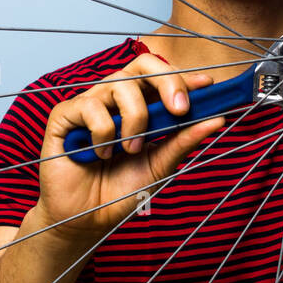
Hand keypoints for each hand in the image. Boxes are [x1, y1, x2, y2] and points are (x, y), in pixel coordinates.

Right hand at [34, 52, 224, 239]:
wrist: (87, 218)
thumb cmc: (120, 191)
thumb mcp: (160, 165)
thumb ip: (183, 141)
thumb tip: (217, 119)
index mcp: (142, 105)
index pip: (164, 77)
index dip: (186, 76)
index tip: (208, 85)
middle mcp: (116, 98)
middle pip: (144, 64)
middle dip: (167, 82)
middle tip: (180, 110)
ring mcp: (91, 103)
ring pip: (120, 83)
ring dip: (134, 119)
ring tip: (130, 150)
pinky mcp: (65, 114)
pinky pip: (90, 106)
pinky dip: (102, 132)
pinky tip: (100, 154)